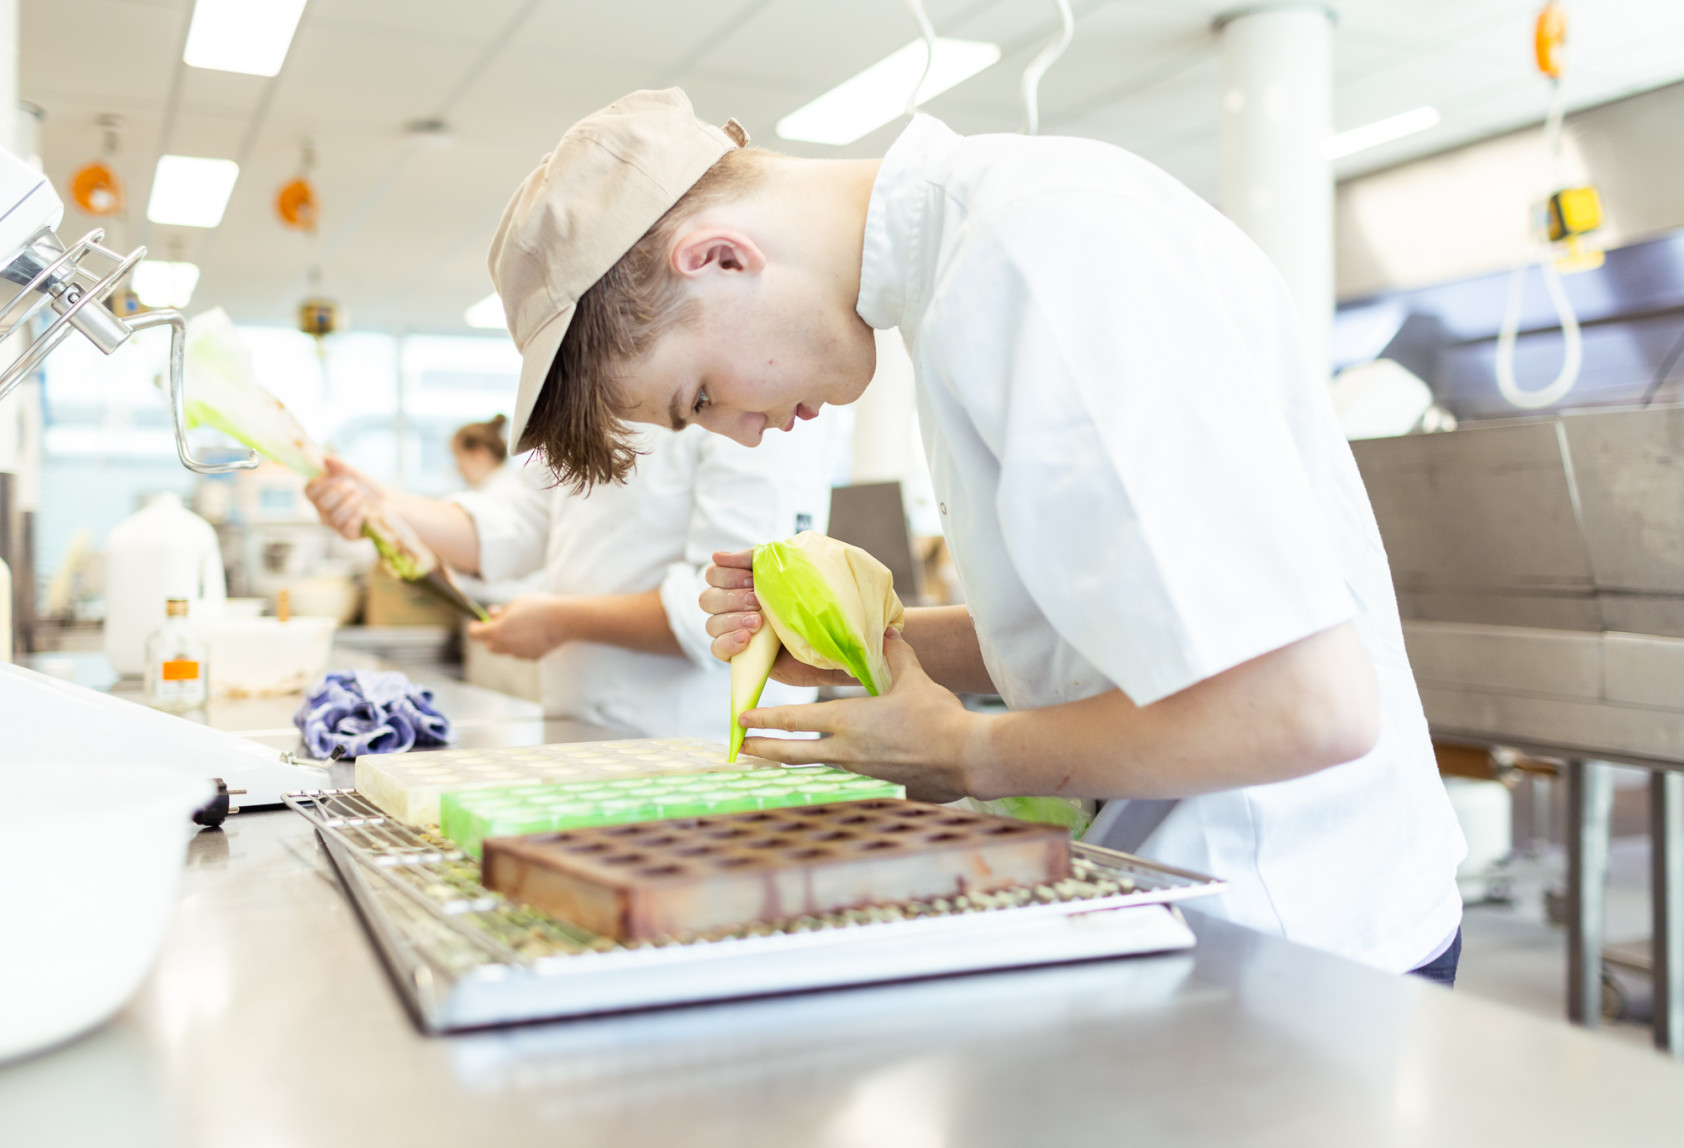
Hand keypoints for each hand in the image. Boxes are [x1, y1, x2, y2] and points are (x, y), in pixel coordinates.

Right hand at [305, 456, 384, 540]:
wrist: (390, 505)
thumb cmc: (369, 490)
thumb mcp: (356, 476)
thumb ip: (342, 468)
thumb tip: (326, 458)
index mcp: (322, 495)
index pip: (310, 490)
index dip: (322, 483)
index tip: (337, 477)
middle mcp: (324, 512)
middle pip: (321, 503)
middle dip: (339, 491)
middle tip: (354, 486)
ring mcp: (335, 525)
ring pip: (333, 517)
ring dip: (350, 503)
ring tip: (361, 497)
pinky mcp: (348, 535)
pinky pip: (346, 528)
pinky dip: (356, 517)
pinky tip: (364, 511)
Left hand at [467, 594, 571, 659]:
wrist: (563, 620)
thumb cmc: (539, 608)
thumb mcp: (516, 603)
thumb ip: (501, 612)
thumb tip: (492, 614)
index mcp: (496, 631)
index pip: (475, 634)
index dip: (475, 627)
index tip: (478, 622)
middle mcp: (505, 646)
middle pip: (489, 645)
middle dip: (492, 635)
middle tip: (501, 622)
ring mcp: (519, 654)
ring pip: (506, 649)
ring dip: (508, 640)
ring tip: (522, 626)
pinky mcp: (532, 657)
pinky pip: (521, 651)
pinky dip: (523, 644)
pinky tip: (534, 634)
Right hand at [700, 549, 852, 688]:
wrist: (841, 640)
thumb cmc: (823, 602)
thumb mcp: (796, 570)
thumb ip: (761, 558)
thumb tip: (719, 555)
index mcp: (748, 582)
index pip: (715, 573)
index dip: (726, 574)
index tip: (752, 578)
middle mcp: (739, 606)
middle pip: (708, 597)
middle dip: (730, 597)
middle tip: (757, 601)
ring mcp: (739, 631)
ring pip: (711, 623)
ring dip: (731, 619)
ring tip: (758, 623)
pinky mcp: (744, 657)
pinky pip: (718, 649)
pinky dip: (728, 642)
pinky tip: (747, 640)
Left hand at [739, 630, 980, 802]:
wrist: (965, 758)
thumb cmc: (937, 717)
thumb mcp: (914, 679)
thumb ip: (897, 655)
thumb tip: (889, 633)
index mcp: (848, 722)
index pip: (795, 720)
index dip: (765, 718)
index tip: (742, 717)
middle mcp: (846, 750)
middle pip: (793, 753)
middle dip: (763, 748)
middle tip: (740, 746)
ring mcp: (860, 770)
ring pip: (816, 764)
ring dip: (793, 759)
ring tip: (775, 755)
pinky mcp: (878, 782)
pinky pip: (845, 772)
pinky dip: (830, 766)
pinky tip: (833, 762)